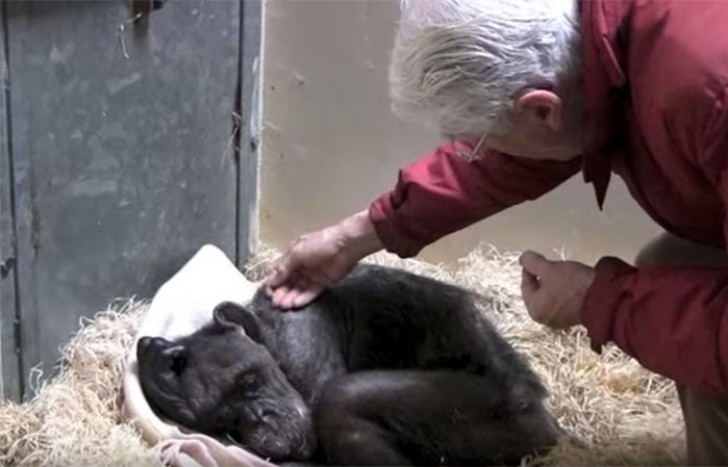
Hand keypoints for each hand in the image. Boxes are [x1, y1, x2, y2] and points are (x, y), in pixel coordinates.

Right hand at [264, 210, 382, 308]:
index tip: (268, 293)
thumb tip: (271, 281)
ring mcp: (311, 276)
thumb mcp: (297, 253)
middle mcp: (300, 267)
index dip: (272, 283)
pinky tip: (296, 304)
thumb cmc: (320, 243)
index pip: (278, 272)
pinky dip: (303, 298)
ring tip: (285, 305)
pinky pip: (311, 293)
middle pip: (287, 283)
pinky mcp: (323, 283)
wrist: (346, 245)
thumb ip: (284, 268)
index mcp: (292, 256)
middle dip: (281, 293)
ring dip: (291, 298)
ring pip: (298, 290)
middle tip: (276, 303)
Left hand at [518, 250, 595, 328]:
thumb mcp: (549, 269)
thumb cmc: (573, 285)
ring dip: (555, 283)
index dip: (530, 268)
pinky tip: (573, 282)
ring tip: (564, 272)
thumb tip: (523, 258)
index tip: (536, 258)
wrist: (605, 297)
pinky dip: (565, 291)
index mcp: (534, 309)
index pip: (526, 284)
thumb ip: (532, 262)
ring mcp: (561, 320)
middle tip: (552, 265)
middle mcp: (545, 319)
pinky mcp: (575, 317)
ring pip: (551, 296)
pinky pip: (564, 301)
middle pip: (538, 291)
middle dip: (543, 276)